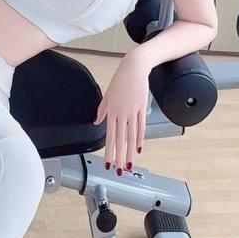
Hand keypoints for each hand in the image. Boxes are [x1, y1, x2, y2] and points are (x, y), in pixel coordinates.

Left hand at [94, 50, 150, 172]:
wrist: (134, 67)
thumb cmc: (121, 80)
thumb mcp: (108, 95)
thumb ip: (102, 110)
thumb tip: (97, 123)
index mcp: (111, 111)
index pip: (109, 136)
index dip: (109, 151)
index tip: (108, 163)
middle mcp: (121, 113)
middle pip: (120, 140)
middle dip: (119, 157)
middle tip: (119, 170)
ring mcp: (132, 111)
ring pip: (130, 136)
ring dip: (130, 152)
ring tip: (130, 164)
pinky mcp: (141, 107)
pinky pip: (140, 126)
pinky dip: (140, 138)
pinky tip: (139, 149)